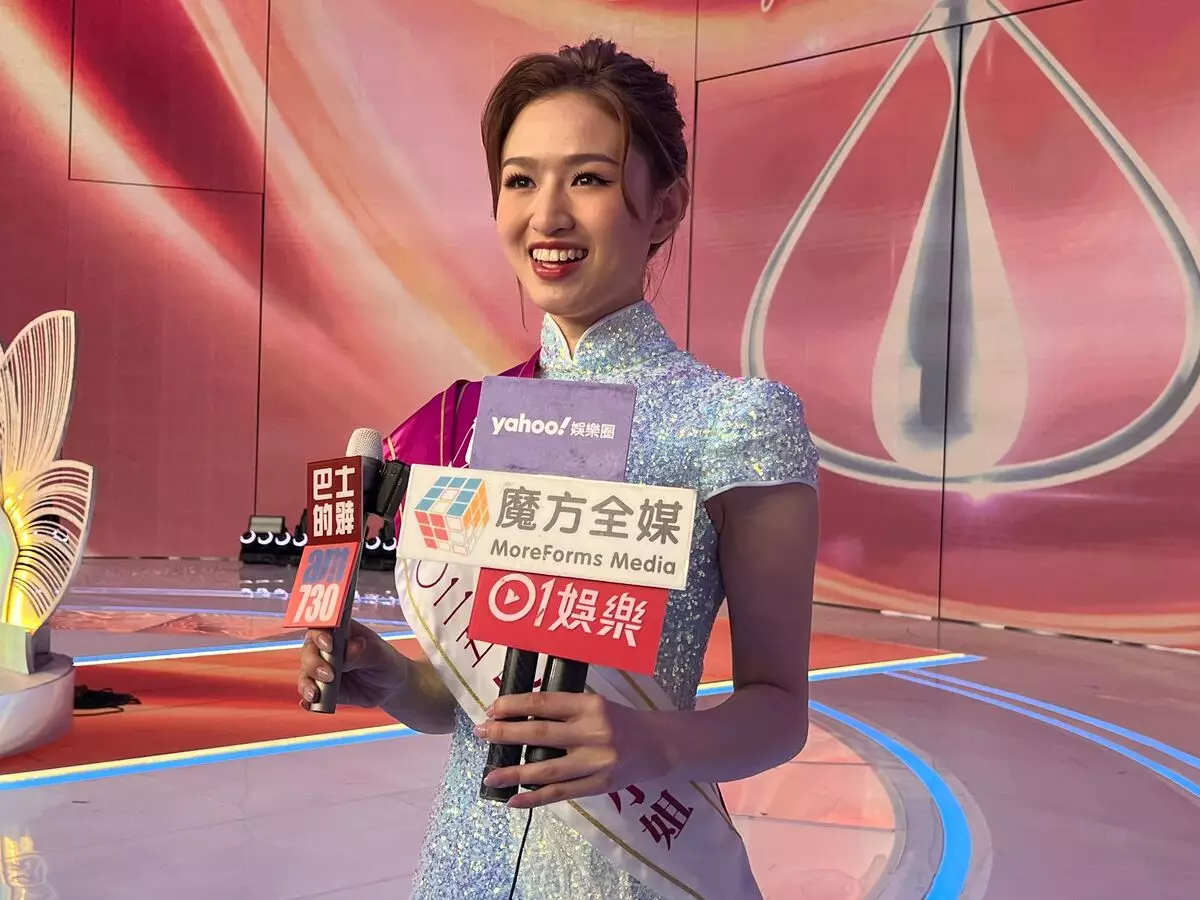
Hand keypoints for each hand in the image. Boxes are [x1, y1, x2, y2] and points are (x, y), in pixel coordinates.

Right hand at [297, 619, 406, 709]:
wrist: (390, 686)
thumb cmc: (385, 661)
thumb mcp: (381, 655)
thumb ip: (364, 653)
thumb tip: (349, 651)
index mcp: (341, 632)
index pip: (323, 627)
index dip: (320, 635)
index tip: (329, 646)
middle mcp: (327, 648)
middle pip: (309, 650)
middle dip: (314, 663)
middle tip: (329, 675)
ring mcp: (322, 668)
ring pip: (306, 673)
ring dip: (307, 683)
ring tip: (315, 694)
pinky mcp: (323, 688)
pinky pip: (310, 693)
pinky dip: (307, 699)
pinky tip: (309, 704)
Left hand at [474, 692, 671, 808]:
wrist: (660, 746)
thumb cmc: (621, 721)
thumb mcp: (597, 704)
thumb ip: (565, 709)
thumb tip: (519, 717)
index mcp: (590, 705)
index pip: (544, 702)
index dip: (514, 706)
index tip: (491, 710)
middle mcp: (593, 731)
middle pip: (540, 733)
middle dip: (505, 734)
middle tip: (481, 734)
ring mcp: (596, 761)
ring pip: (546, 769)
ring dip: (513, 773)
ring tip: (489, 776)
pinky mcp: (599, 785)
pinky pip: (561, 793)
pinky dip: (535, 798)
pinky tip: (513, 800)